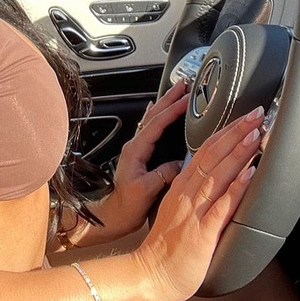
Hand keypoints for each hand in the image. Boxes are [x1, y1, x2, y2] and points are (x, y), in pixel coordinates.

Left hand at [72, 81, 187, 246]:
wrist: (113, 215)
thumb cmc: (126, 206)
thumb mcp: (146, 191)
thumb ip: (162, 174)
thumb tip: (180, 163)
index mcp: (135, 150)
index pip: (156, 123)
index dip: (172, 110)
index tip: (186, 99)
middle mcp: (135, 146)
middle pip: (153, 115)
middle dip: (169, 98)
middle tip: (183, 85)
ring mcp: (136, 149)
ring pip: (153, 120)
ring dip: (166, 105)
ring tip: (178, 93)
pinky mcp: (140, 155)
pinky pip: (151, 129)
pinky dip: (159, 116)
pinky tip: (161, 111)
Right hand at [133, 105, 261, 300]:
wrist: (151, 274)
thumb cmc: (166, 248)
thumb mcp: (178, 211)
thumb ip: (193, 194)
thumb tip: (212, 181)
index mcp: (181, 187)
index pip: (204, 151)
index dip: (224, 132)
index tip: (241, 119)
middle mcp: (186, 193)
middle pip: (212, 155)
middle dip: (235, 132)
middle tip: (254, 115)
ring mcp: (193, 210)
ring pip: (218, 173)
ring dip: (238, 152)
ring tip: (255, 135)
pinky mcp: (202, 231)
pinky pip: (221, 204)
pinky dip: (235, 187)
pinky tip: (248, 174)